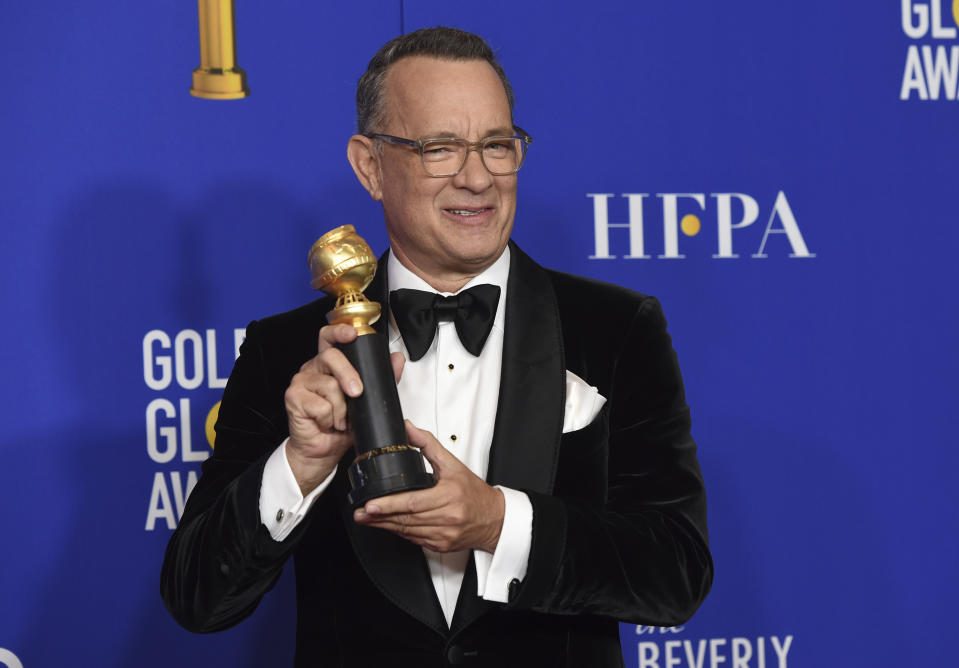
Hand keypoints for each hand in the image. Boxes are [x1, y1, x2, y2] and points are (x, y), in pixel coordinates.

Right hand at [284, 323, 404, 495]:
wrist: (323, 451)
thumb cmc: (341, 426)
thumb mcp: (367, 401)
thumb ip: (382, 378)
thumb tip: (397, 359)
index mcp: (329, 364)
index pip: (330, 337)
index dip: (339, 331)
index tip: (352, 334)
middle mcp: (314, 368)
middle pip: (330, 356)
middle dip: (348, 374)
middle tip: (357, 392)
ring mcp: (302, 381)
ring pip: (328, 385)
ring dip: (341, 408)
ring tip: (340, 419)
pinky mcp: (293, 398)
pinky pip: (319, 405)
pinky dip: (329, 418)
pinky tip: (327, 423)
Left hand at [353, 421, 505, 553]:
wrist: (494, 519)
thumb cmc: (474, 492)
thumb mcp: (453, 463)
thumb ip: (428, 444)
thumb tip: (408, 428)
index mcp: (449, 495)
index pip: (413, 502)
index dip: (389, 504)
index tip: (371, 503)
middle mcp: (447, 517)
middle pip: (406, 518)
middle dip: (379, 516)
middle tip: (361, 512)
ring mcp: (443, 534)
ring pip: (407, 531)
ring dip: (385, 525)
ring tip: (367, 518)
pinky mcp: (440, 545)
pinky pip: (414, 539)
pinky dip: (399, 532)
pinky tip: (388, 525)